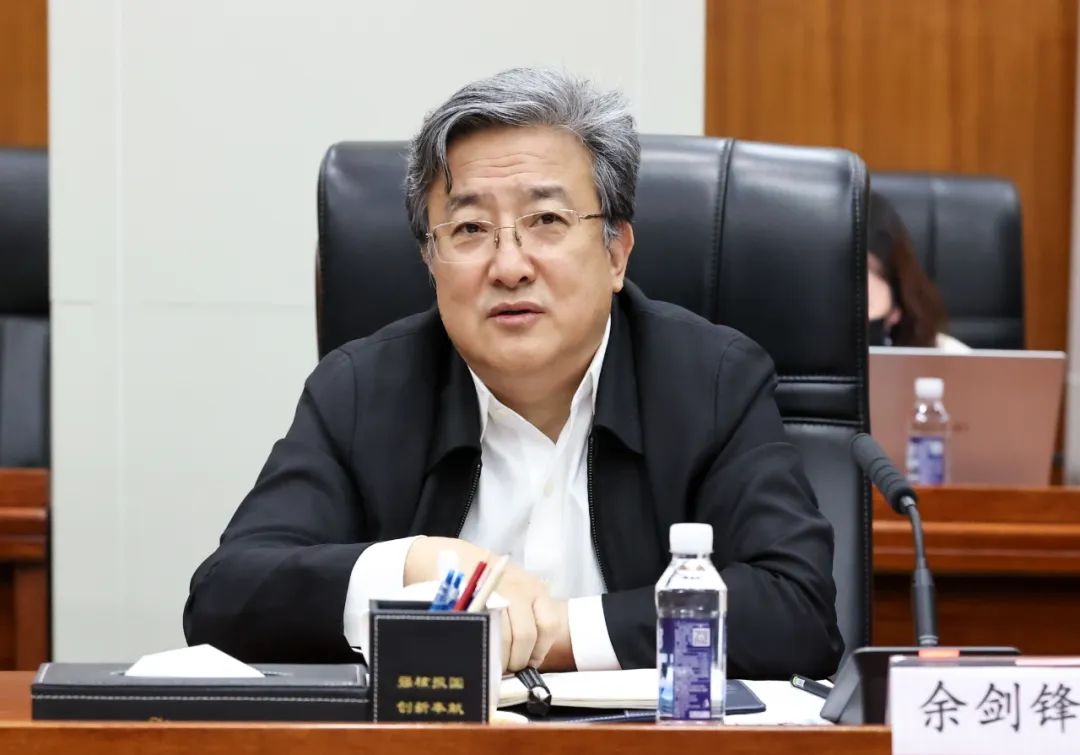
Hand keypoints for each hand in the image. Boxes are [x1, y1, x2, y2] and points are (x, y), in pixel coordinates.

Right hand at [403, 537, 572, 671]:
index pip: (549, 625)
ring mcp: (493, 593)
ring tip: (492, 662)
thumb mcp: (514, 591)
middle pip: (526, 635)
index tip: (530, 661)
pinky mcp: (470, 600)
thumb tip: (530, 659)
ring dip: (499, 658)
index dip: (540, 649)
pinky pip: (481, 632)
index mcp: (533, 589)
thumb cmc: (485, 583)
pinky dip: (481, 647)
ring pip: (503, 637)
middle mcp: (517, 589)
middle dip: (517, 660)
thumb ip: (526, 619)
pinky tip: (478, 651)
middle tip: (507, 668)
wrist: (450, 558)